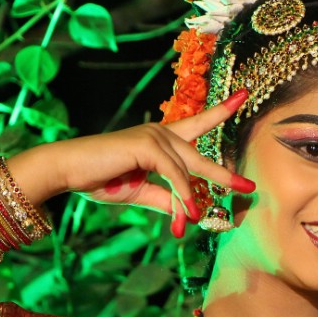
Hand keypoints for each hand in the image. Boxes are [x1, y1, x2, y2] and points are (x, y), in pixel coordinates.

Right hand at [54, 88, 255, 237]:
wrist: (68, 172)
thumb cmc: (100, 179)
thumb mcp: (140, 193)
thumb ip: (166, 200)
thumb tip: (189, 214)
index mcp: (161, 141)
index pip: (197, 125)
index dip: (220, 112)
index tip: (243, 96)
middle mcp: (160, 133)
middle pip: (200, 154)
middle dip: (225, 173)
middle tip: (249, 187)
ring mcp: (154, 136)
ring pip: (187, 170)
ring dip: (191, 200)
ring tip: (198, 221)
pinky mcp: (147, 144)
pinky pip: (173, 173)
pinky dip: (181, 193)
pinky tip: (186, 212)